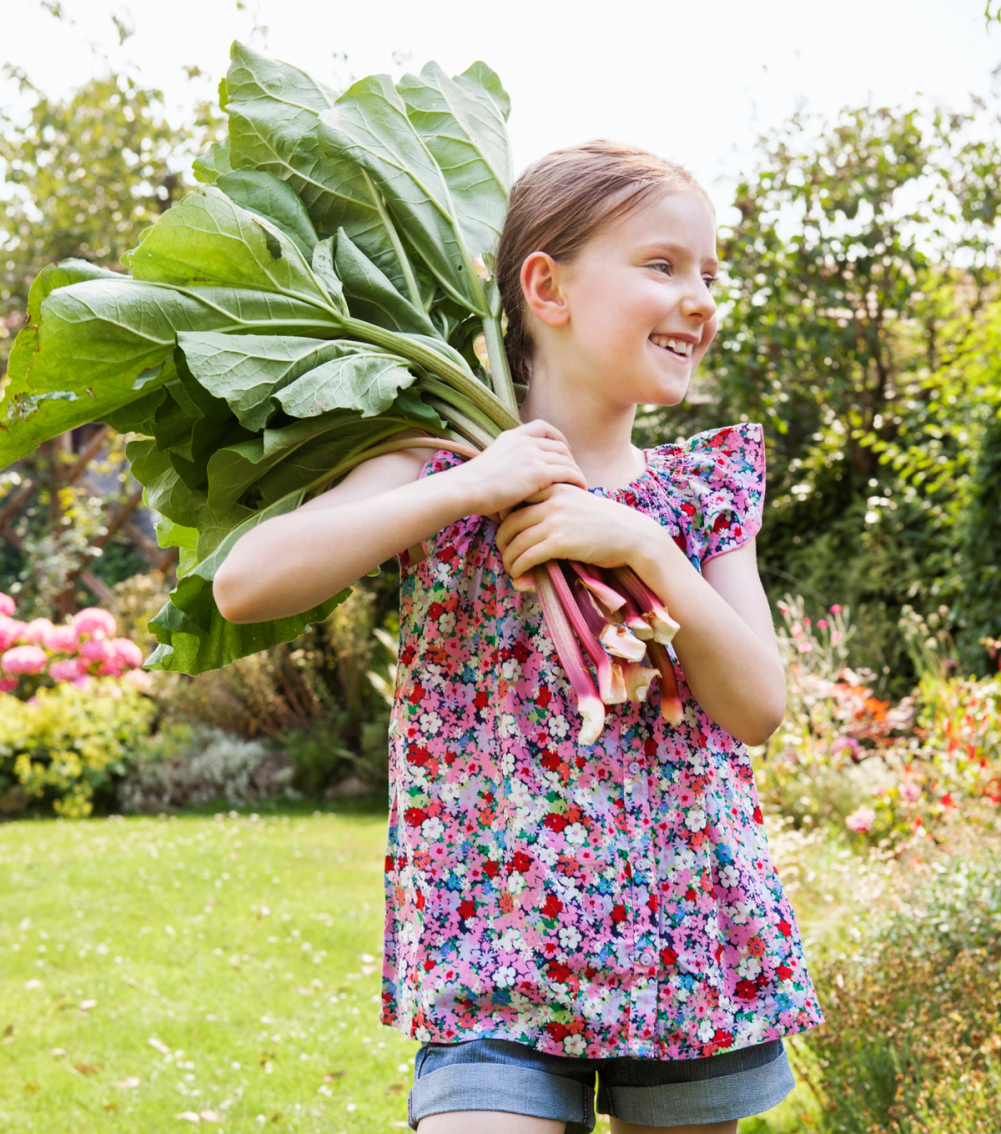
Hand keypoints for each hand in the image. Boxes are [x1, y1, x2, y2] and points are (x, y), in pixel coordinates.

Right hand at [450, 419, 586, 517]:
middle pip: (559, 444)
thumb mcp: (489, 462)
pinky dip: (578, 479)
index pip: (543, 427)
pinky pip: (568, 473)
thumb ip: (505, 462)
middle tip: (574, 473)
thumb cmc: (472, 485)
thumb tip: (508, 474)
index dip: (558, 438)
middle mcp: (524, 442)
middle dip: (570, 458)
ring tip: (580, 483)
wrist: (466, 489)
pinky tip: (580, 489)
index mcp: (512, 437)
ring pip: (566, 459)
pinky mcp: (538, 473)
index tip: (564, 451)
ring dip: (576, 470)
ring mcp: (532, 456)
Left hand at [494, 483, 666, 585]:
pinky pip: (527, 556)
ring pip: (515, 541)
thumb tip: (531, 527)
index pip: (516, 498)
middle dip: (502, 540)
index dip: (504, 517)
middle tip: (505, 554)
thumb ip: (555, 508)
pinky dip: (518, 568)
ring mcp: (556, 520)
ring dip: (508, 559)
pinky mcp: (560, 542)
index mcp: (556, 487)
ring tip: (511, 569)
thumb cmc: (606, 524)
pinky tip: (519, 576)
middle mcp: (552, 500)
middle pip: (509, 521)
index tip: (506, 532)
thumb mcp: (579, 504)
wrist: (633, 536)